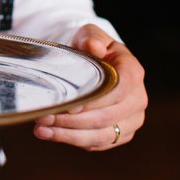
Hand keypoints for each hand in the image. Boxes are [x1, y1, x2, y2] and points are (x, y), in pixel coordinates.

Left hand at [34, 23, 146, 150]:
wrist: (95, 65)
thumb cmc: (92, 48)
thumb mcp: (89, 36)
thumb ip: (91, 38)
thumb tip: (93, 47)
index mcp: (133, 72)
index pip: (118, 91)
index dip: (93, 101)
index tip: (68, 105)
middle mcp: (138, 99)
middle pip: (107, 118)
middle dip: (73, 121)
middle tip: (44, 118)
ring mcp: (131, 120)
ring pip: (101, 136)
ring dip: (69, 135)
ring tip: (41, 129)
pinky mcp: (119, 135)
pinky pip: (97, 144)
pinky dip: (73, 140)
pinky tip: (50, 134)